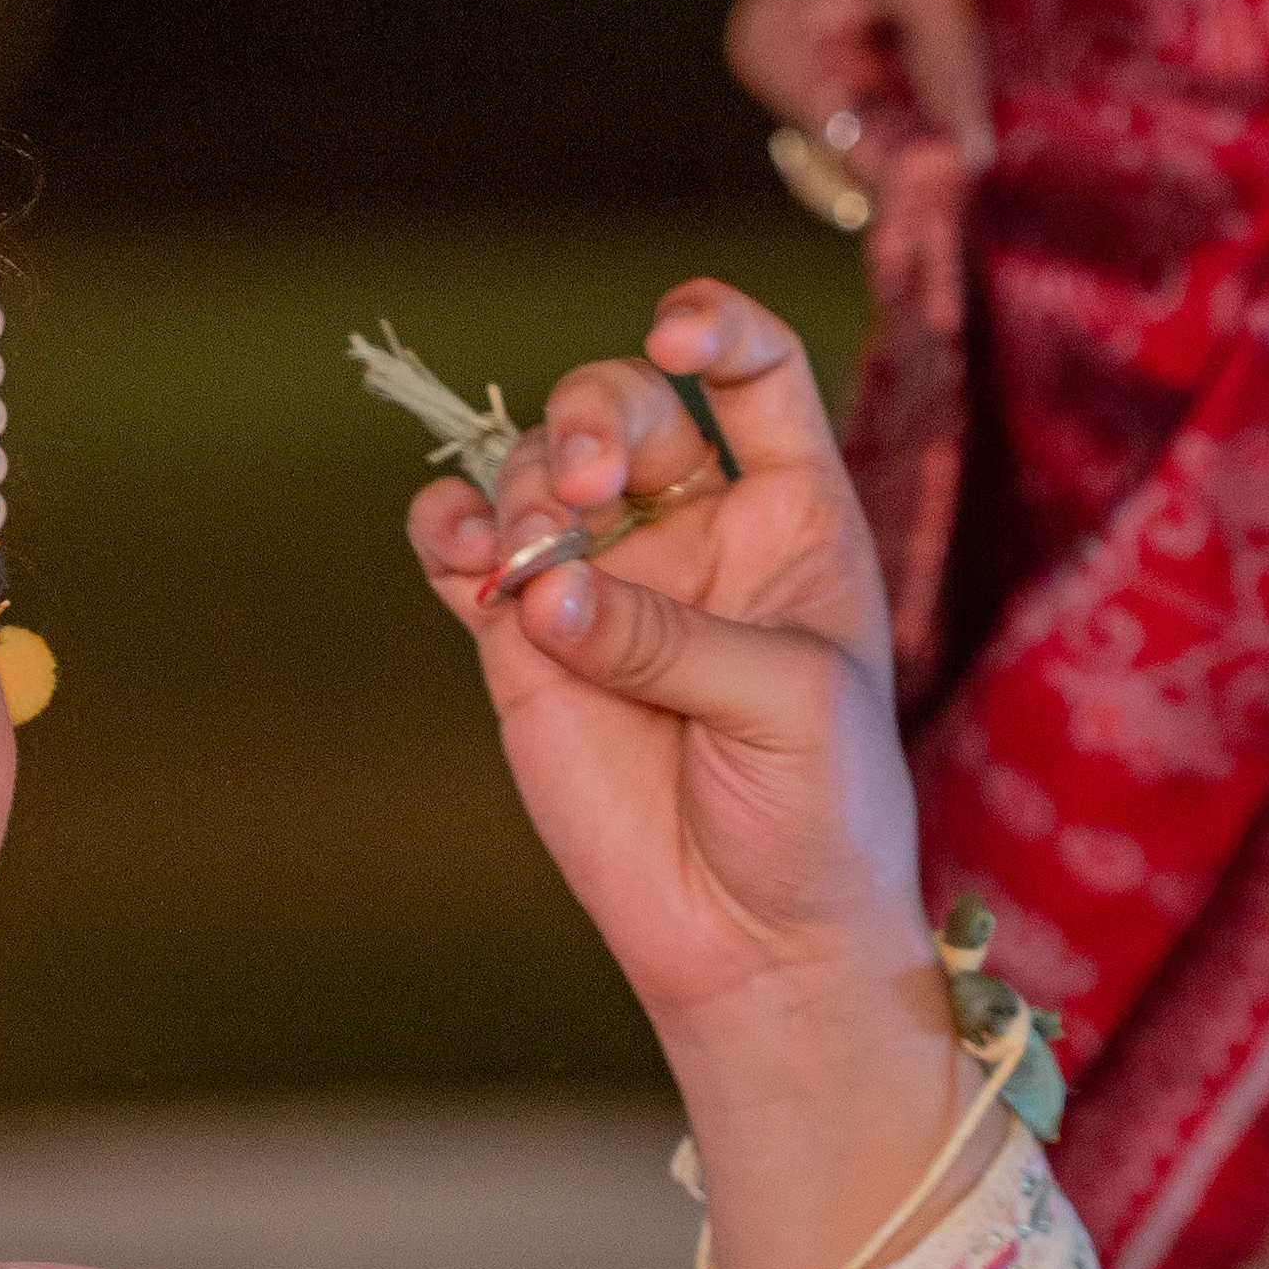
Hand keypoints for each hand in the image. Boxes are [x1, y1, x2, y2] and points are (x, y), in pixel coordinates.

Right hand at [403, 288, 964, 1268]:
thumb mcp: (786, 706)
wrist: (756, 942)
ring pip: (538, 473)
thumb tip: (547, 595)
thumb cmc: (818, 815)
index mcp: (792, 516)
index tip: (677, 335)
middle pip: (627, 406)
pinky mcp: (525, 649)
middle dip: (595, 418)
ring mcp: (603, 587)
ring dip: (525, 486)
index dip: (715, 327)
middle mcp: (694, 532)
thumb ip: (674, 636)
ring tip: (536, 557)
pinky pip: (468, 558)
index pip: (756, 371)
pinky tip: (465, 559)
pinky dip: (450, 537)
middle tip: (591, 489)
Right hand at [725, 0, 991, 344]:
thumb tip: (972, 159)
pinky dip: (957, 131)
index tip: (951, 285)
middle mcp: (798, 67)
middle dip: (925, 219)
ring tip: (979, 276)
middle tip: (959, 320)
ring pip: (903, 135)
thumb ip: (947, 60)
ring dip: (949, 179)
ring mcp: (838, 53)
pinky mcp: (883, 33)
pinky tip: (993, 184)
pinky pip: (923, 99)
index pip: (855, 152)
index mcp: (780, 53)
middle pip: (873, 158)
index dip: (914, 212)